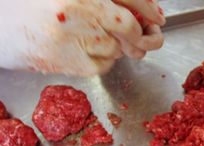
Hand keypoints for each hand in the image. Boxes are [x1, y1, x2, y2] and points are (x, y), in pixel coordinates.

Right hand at [0, 0, 164, 76]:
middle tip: (143, 37)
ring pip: (116, 47)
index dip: (148, 7)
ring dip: (115, 46)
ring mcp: (72, 35)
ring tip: (91, 38)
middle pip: (128, 25)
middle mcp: (78, 7)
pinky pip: (102, 64)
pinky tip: (83, 50)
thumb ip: (102, 1)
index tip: (158, 17)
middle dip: (140, 34)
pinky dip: (102, 60)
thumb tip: (141, 14)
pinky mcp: (66, 60)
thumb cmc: (28, 5)